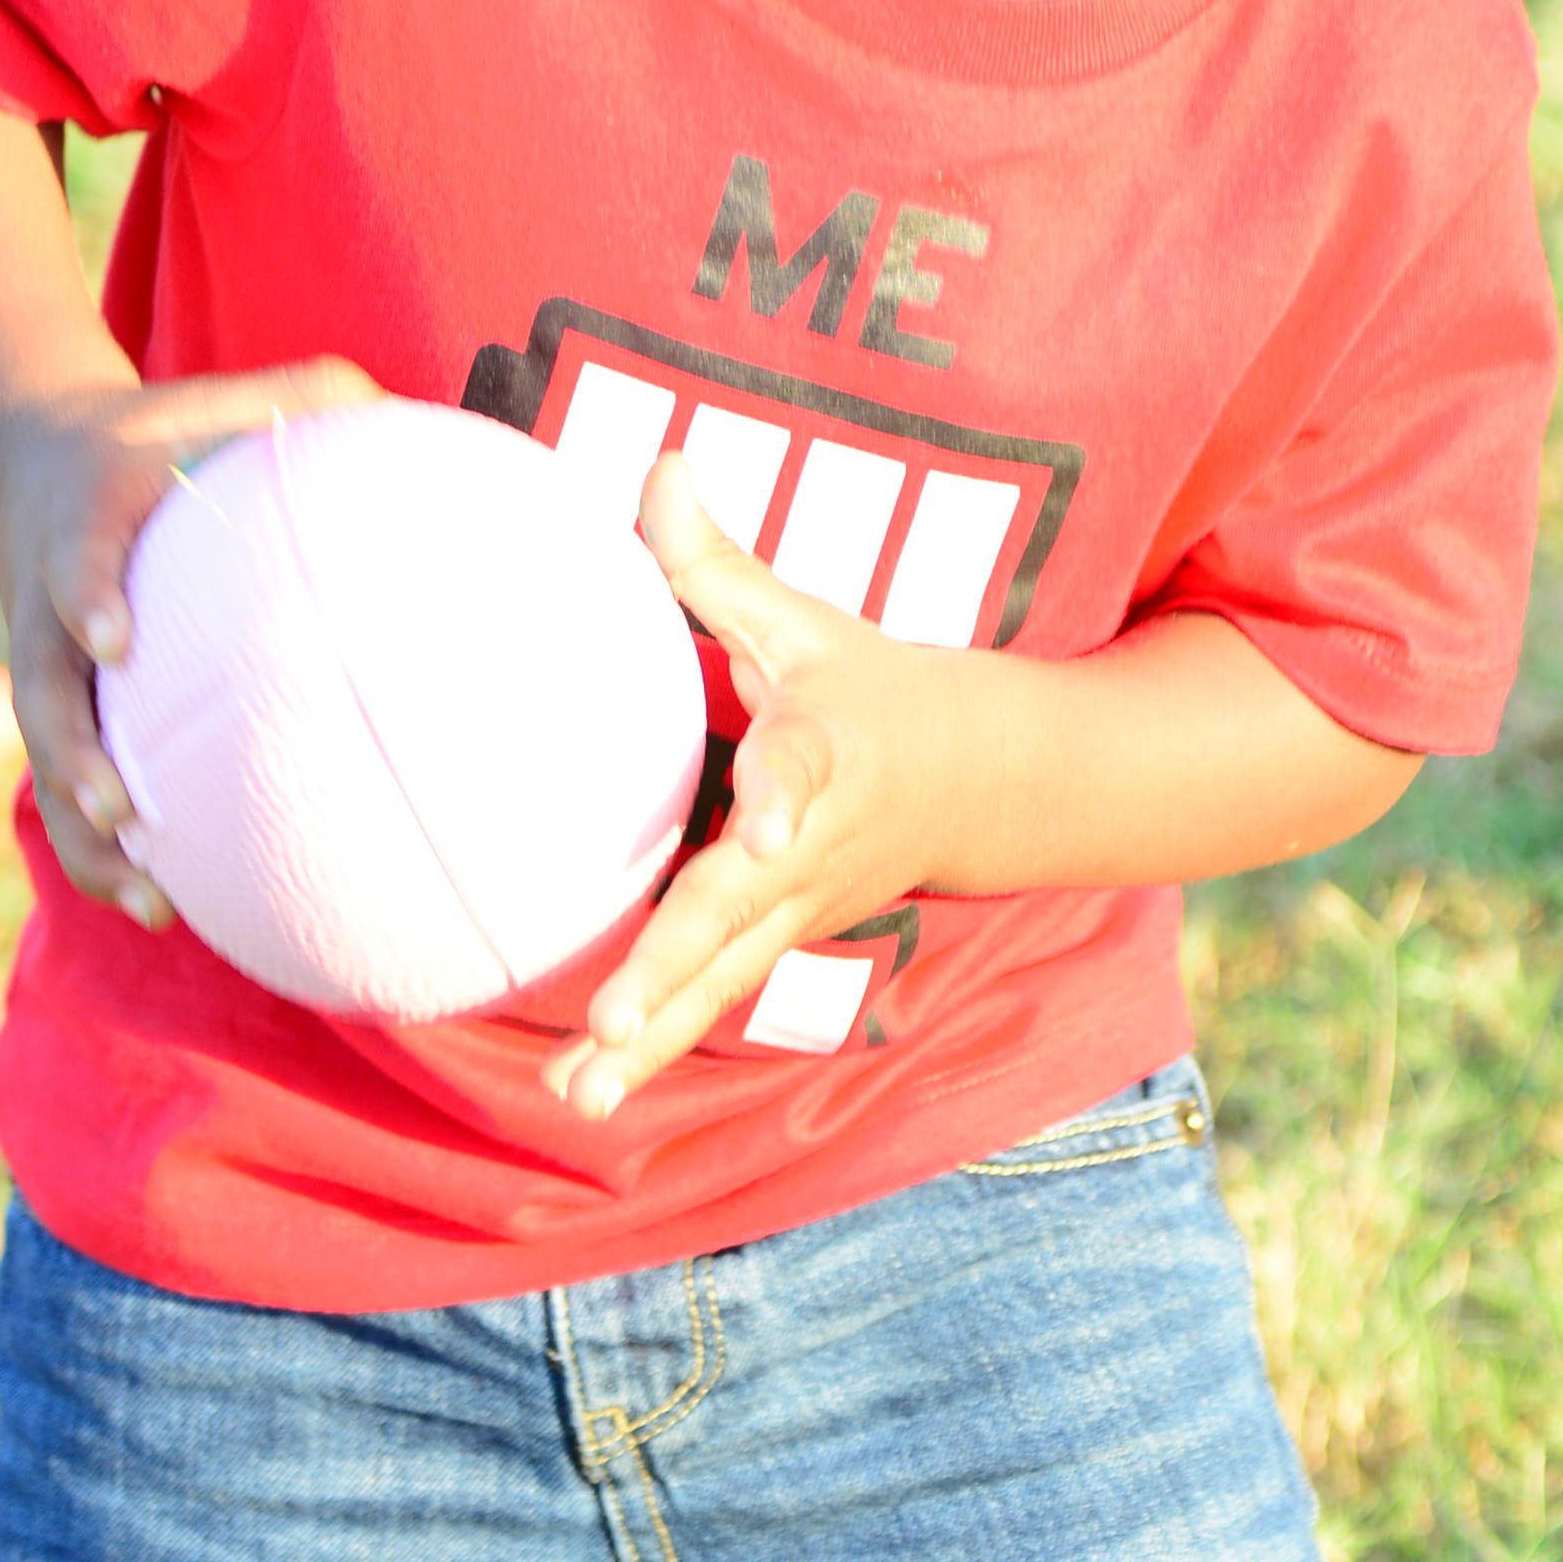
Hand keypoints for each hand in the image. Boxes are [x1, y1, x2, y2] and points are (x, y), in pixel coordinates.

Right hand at [0, 359, 381, 921]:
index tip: (113, 637)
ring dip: (86, 831)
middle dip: (72, 752)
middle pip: (42, 687)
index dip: (85, 593)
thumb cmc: (168, 426)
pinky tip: (165, 907)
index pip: (76, 555)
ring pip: (50, 757)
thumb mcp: (230, 396)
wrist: (37, 456)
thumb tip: (419, 412)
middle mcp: (49, 601)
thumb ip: (312, 401)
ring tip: (146, 896)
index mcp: (90, 518)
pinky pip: (70, 782)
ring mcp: (45, 661)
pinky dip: (104, 846)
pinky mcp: (58, 704)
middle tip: (119, 808)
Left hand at [543, 450, 973, 1114]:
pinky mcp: (772, 943)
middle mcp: (808, 849)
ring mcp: (793, 909)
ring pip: (717, 982)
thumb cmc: (868, 690)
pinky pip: (707, 1002)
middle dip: (673, 971)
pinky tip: (583, 1098)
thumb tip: (657, 463)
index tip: (768, 826)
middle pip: (735, 914)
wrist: (981, 787)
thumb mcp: (805, 620)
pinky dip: (650, 1052)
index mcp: (825, 754)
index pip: (802, 771)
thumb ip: (717, 562)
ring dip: (650, 1040)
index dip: (784, 797)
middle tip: (607, 1024)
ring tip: (580, 1092)